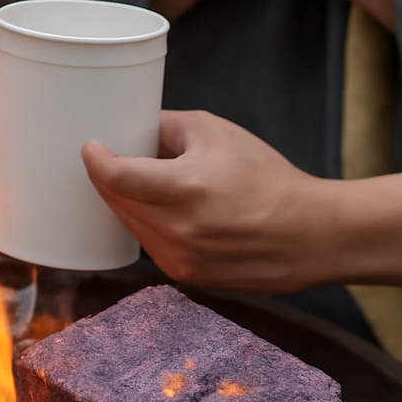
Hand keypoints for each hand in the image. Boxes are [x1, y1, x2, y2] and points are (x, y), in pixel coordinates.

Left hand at [81, 110, 335, 292]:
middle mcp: (179, 229)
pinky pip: (150, 245)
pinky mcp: (187, 276)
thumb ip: (168, 126)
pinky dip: (146, 225)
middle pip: (117, 202)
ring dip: (124, 204)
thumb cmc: (268, 177)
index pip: (117, 178)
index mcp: (186, 189)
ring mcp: (181, 258)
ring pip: (130, 227)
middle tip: (105, 159)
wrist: (311, 233)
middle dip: (105, 180)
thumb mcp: (217, 133)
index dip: (96, 161)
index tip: (90, 148)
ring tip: (133, 182)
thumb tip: (133, 125)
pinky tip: (156, 209)